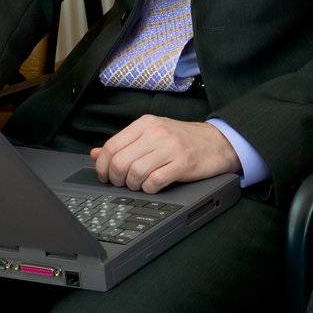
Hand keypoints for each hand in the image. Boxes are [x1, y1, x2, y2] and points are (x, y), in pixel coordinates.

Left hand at [90, 116, 238, 193]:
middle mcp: (156, 132)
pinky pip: (154, 182)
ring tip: (140, 184)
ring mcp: (170, 147)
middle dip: (116, 179)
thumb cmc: (183, 139)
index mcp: (145, 123)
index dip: (103, 166)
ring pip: (135, 173)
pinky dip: (149, 189)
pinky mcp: (182, 163)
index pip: (111, 146)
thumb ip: (124, 143)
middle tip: (123, 183)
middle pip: (120, 162)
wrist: (217, 142)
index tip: (105, 176)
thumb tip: (95, 154)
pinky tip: (153, 186)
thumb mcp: (152, 134)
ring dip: (133, 185)